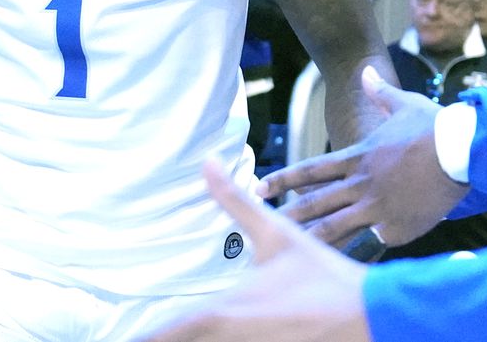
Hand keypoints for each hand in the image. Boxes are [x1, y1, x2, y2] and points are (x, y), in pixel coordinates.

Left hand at [140, 162, 369, 341]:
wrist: (371, 313)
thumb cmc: (322, 274)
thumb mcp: (276, 233)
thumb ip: (235, 201)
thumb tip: (208, 162)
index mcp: (225, 312)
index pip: (169, 333)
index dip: (142, 339)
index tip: (115, 339)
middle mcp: (234, 340)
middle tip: (132, 338)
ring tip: (154, 339)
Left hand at [258, 67, 468, 247]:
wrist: (465, 151)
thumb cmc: (436, 126)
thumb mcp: (404, 104)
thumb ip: (379, 94)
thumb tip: (366, 71)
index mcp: (358, 157)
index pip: (310, 170)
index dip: (282, 179)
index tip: (260, 188)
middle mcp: (361, 184)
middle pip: (315, 203)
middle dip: (286, 215)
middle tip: (260, 225)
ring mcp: (377, 208)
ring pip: (335, 228)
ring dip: (309, 239)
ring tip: (286, 253)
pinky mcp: (397, 228)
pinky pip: (369, 245)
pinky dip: (351, 256)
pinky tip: (333, 271)